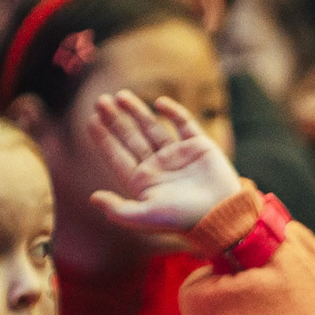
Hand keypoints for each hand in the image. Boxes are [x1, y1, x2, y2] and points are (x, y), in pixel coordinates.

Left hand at [86, 91, 240, 232]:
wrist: (223, 213)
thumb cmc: (183, 218)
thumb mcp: (146, 216)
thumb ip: (118, 209)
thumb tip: (92, 198)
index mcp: (144, 182)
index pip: (118, 156)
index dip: (104, 139)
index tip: (91, 120)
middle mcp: (159, 167)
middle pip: (131, 138)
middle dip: (115, 120)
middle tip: (100, 101)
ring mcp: (178, 155)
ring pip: (152, 127)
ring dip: (136, 111)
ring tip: (121, 96)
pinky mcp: (198, 146)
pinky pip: (183, 124)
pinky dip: (172, 112)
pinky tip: (158, 102)